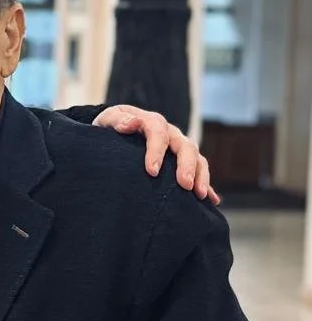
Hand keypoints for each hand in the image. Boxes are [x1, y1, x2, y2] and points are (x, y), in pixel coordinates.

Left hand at [94, 105, 218, 204]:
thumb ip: (118, 120)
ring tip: (199, 195)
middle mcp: (170, 133)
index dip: (156, 151)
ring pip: (197, 158)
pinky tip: (212, 200)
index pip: (158, 132)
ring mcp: (179, 147)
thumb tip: (131, 124)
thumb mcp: (108, 119)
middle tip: (184, 185)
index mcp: (152, 122)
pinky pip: (199, 171)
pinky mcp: (183, 161)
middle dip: (186, 165)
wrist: (117, 131)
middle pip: (184, 146)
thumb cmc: (111, 127)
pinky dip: (207, 184)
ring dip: (200, 175)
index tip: (152, 171)